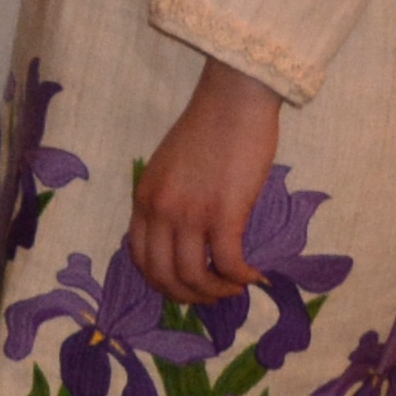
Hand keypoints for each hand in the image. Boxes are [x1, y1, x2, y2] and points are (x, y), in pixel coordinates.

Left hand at [128, 59, 280, 309]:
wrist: (233, 101)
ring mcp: (189, 214)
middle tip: (213, 295)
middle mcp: (160, 211)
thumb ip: (168, 200)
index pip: (140, 259)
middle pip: (163, 275)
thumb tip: (182, 236)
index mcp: (144, 199)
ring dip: (216, 291)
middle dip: (188, 295)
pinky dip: (240, 277)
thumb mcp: (169, 168)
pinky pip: (228, 263)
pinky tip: (255, 276)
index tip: (185, 285)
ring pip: (194, 276)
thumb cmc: (209, 129)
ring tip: (235, 287)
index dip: (162, 281)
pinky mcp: (224, 213)